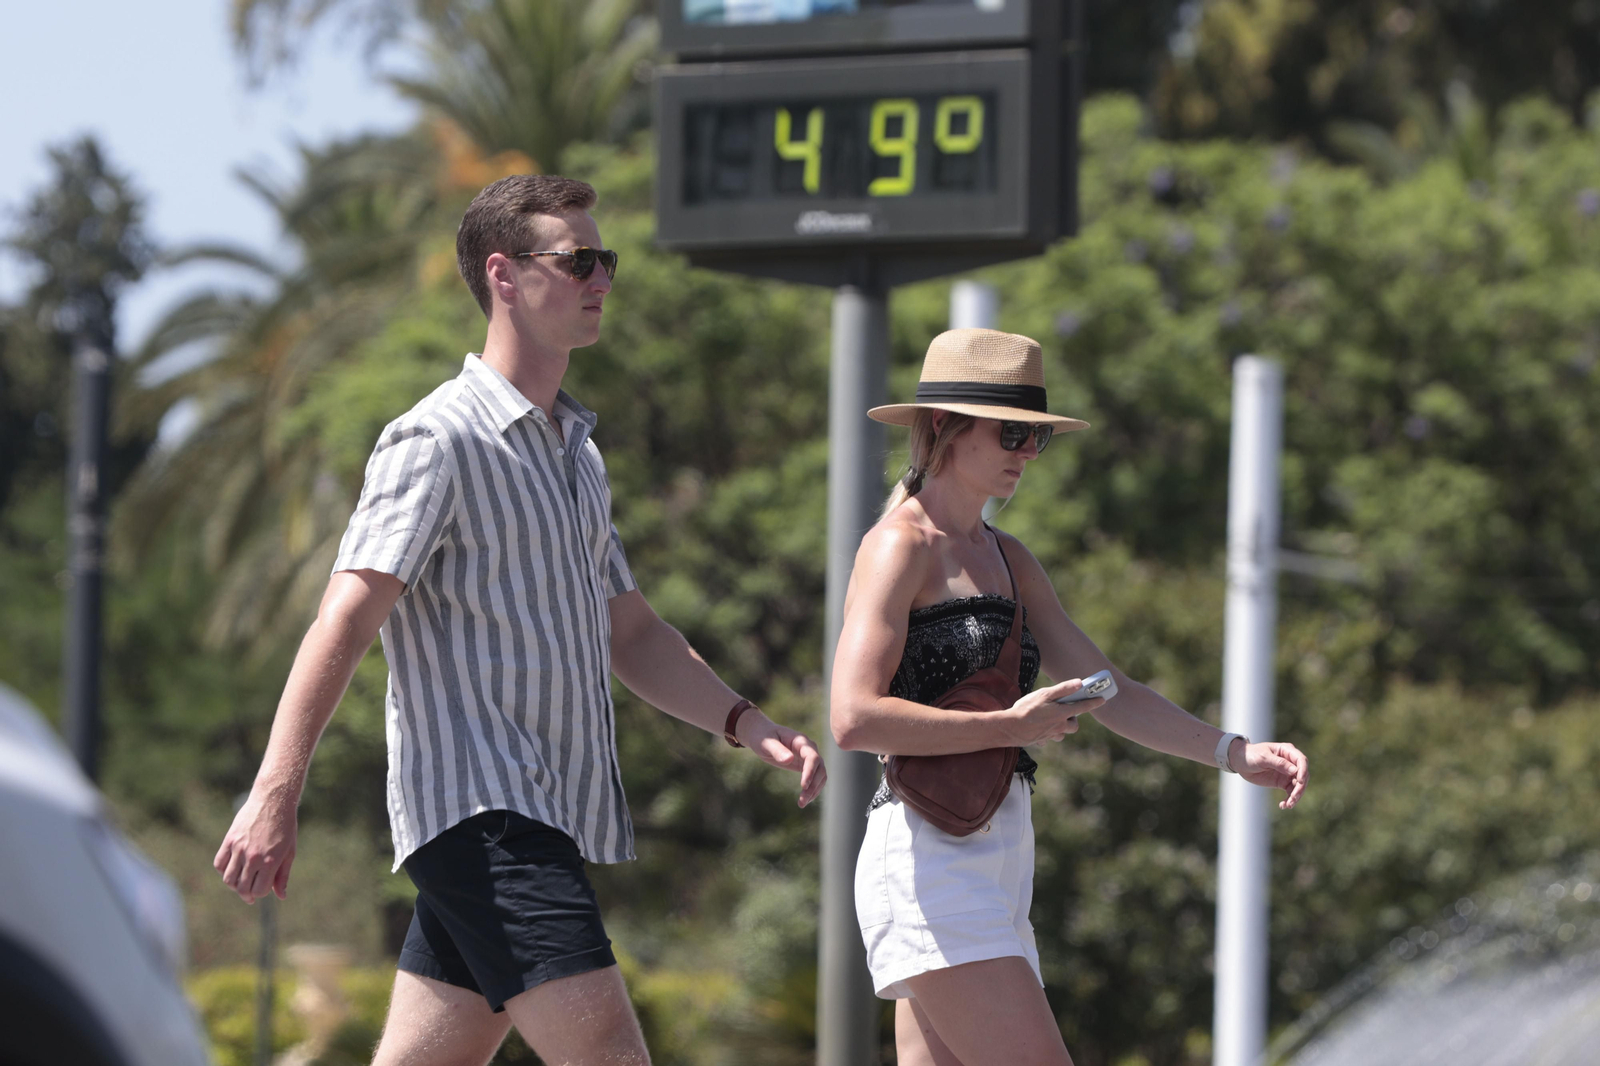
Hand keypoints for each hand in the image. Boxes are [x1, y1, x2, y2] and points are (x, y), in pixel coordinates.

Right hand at [214, 786, 298, 902]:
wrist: (273, 800)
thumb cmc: (285, 827)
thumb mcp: (290, 852)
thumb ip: (283, 875)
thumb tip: (281, 896)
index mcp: (270, 861)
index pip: (258, 891)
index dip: (261, 893)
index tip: (264, 888)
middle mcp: (253, 857)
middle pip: (242, 888)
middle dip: (246, 894)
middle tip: (250, 894)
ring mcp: (239, 848)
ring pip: (228, 879)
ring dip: (234, 885)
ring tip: (241, 883)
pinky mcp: (229, 840)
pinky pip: (219, 863)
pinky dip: (223, 871)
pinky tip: (232, 869)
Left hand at [736, 712, 827, 807]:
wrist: (763, 735)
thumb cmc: (763, 736)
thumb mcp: (766, 743)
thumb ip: (777, 750)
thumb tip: (789, 760)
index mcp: (801, 741)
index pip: (812, 757)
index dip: (810, 772)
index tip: (803, 786)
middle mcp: (809, 749)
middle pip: (820, 768)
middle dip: (813, 785)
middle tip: (802, 801)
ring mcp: (808, 757)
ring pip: (820, 775)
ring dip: (814, 790)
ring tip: (802, 804)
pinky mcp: (805, 765)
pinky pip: (815, 778)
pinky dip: (812, 789)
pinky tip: (804, 800)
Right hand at [1004, 678, 1104, 744]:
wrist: (1010, 728)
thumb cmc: (1026, 709)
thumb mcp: (1044, 694)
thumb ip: (1063, 689)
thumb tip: (1080, 683)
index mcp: (1062, 714)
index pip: (1083, 707)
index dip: (1094, 702)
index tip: (1102, 699)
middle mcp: (1059, 726)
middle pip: (1074, 725)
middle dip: (1073, 719)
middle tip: (1065, 711)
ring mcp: (1050, 735)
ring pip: (1062, 734)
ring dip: (1061, 728)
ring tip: (1051, 719)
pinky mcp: (1040, 741)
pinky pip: (1047, 739)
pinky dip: (1046, 734)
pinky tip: (1038, 728)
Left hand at [1237, 740, 1308, 809]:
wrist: (1240, 762)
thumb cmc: (1251, 755)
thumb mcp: (1263, 758)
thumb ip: (1279, 763)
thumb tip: (1296, 771)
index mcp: (1287, 751)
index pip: (1301, 761)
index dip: (1303, 771)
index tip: (1299, 781)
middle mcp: (1290, 762)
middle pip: (1303, 775)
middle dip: (1300, 787)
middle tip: (1293, 798)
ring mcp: (1287, 773)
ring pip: (1298, 785)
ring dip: (1296, 796)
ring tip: (1288, 805)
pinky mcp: (1283, 782)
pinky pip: (1290, 792)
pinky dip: (1289, 799)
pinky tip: (1283, 805)